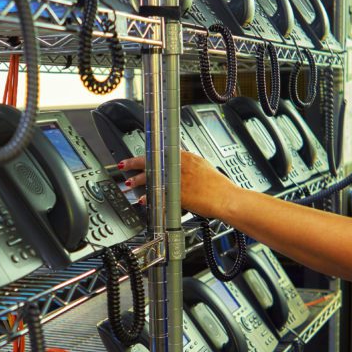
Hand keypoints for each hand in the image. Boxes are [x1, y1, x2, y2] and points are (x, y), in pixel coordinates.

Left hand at [118, 150, 241, 220]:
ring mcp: (177, 180)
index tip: (138, 156)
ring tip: (130, 183)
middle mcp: (180, 166)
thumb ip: (189, 164)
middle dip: (135, 163)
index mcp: (186, 157)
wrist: (226, 198)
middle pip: (152, 161)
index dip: (147, 154)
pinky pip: (159, 195)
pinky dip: (149, 197)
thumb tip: (181, 164)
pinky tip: (142, 200)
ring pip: (152, 177)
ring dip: (139, 180)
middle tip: (124, 165)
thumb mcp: (203, 167)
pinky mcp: (177, 194)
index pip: (161, 152)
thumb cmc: (219, 186)